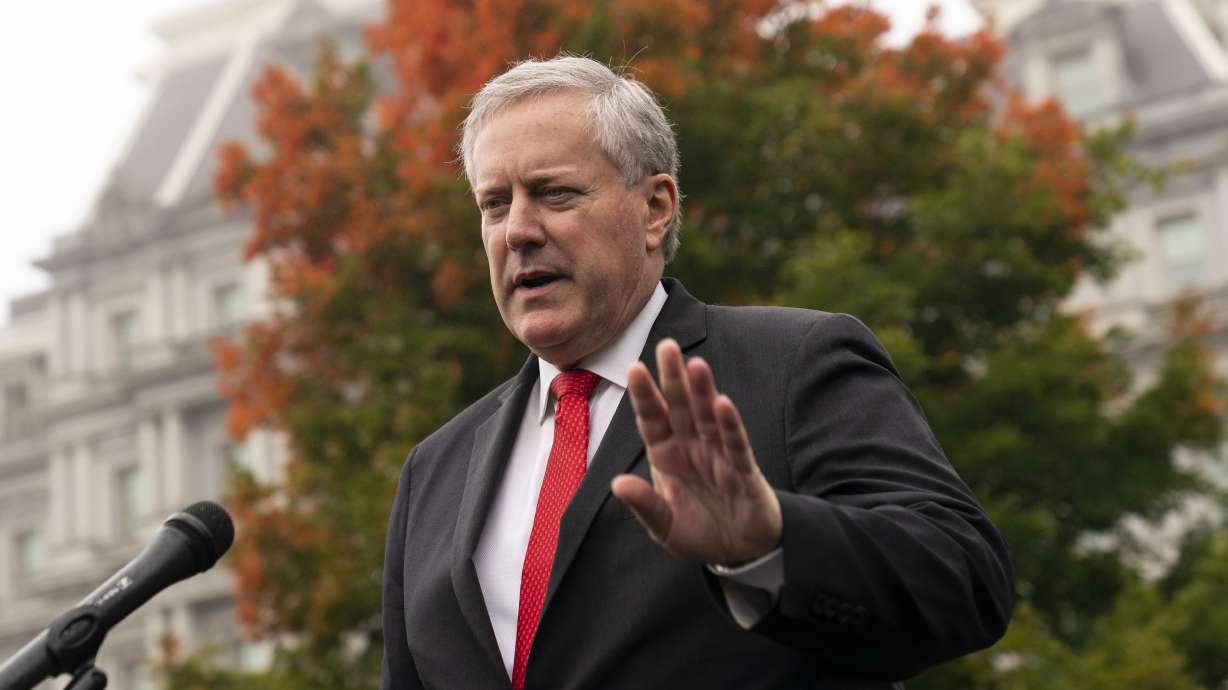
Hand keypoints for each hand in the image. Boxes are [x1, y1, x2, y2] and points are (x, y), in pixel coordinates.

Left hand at [611, 338, 781, 565]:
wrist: (740, 550)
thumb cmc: (699, 531)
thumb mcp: (664, 525)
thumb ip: (644, 505)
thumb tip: (617, 484)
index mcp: (667, 455)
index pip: (652, 419)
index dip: (644, 395)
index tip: (633, 368)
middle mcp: (692, 447)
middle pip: (680, 407)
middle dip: (673, 378)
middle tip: (667, 345)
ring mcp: (719, 455)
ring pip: (708, 418)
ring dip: (703, 393)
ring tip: (695, 365)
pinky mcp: (743, 471)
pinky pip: (735, 444)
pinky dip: (730, 425)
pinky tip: (723, 403)